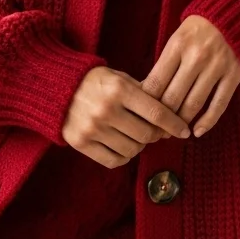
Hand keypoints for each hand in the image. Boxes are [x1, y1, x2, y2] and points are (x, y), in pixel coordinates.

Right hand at [61, 65, 191, 167]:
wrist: (55, 86)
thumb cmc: (94, 81)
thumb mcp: (119, 78)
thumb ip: (143, 94)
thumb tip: (171, 117)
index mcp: (118, 89)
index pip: (156, 113)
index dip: (175, 124)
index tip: (185, 131)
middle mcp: (106, 110)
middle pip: (146, 134)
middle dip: (156, 134)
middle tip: (157, 131)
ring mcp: (92, 128)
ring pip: (133, 150)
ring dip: (140, 145)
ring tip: (136, 135)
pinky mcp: (81, 142)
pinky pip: (114, 160)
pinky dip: (124, 155)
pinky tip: (123, 144)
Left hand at [140, 15, 239, 138]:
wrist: (234, 15)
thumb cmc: (198, 30)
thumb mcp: (176, 39)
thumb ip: (165, 64)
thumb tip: (147, 95)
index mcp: (177, 45)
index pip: (156, 81)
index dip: (147, 103)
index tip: (142, 115)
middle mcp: (197, 56)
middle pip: (173, 96)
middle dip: (162, 118)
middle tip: (156, 131)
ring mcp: (217, 66)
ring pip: (194, 104)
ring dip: (182, 123)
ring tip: (173, 132)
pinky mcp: (234, 75)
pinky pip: (219, 104)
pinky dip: (207, 122)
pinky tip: (197, 132)